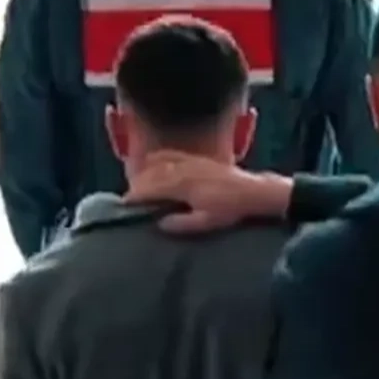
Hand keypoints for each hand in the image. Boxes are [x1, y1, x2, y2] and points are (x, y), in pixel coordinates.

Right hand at [124, 151, 293, 233]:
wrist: (253, 191)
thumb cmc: (230, 209)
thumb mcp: (206, 221)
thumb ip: (181, 223)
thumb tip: (159, 224)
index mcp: (182, 185)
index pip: (149, 188)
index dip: (135, 197)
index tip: (125, 207)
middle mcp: (183, 169)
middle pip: (150, 174)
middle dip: (138, 186)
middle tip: (130, 200)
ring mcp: (190, 161)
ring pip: (159, 163)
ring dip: (146, 173)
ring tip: (139, 186)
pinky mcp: (197, 159)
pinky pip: (171, 154)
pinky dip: (158, 159)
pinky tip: (153, 163)